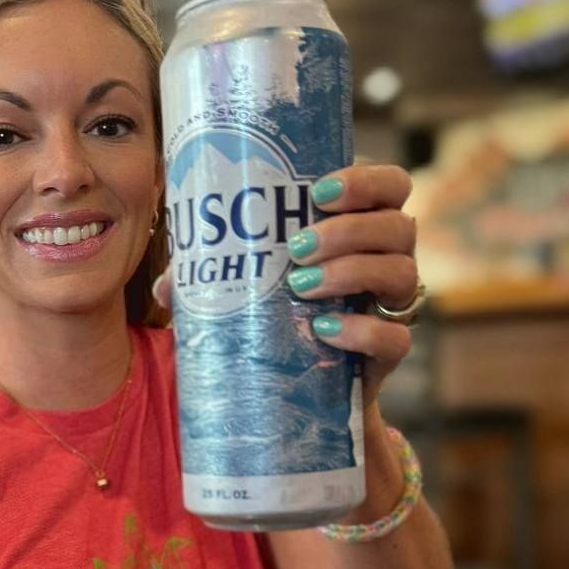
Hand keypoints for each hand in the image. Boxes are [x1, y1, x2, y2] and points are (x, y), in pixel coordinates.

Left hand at [153, 162, 420, 410]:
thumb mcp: (245, 287)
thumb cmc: (274, 316)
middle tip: (297, 247)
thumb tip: (166, 284)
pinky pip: (397, 338)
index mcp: (362, 227)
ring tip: (301, 286)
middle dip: (348, 231)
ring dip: (352, 271)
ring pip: (402, 272)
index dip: (365, 181)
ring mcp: (392, 305)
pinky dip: (363, 330)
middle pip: (398, 225)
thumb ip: (210, 277)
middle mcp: (388, 258)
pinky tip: (324, 331)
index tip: (318, 192)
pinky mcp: (389, 353)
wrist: (299, 388)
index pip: (390, 186)